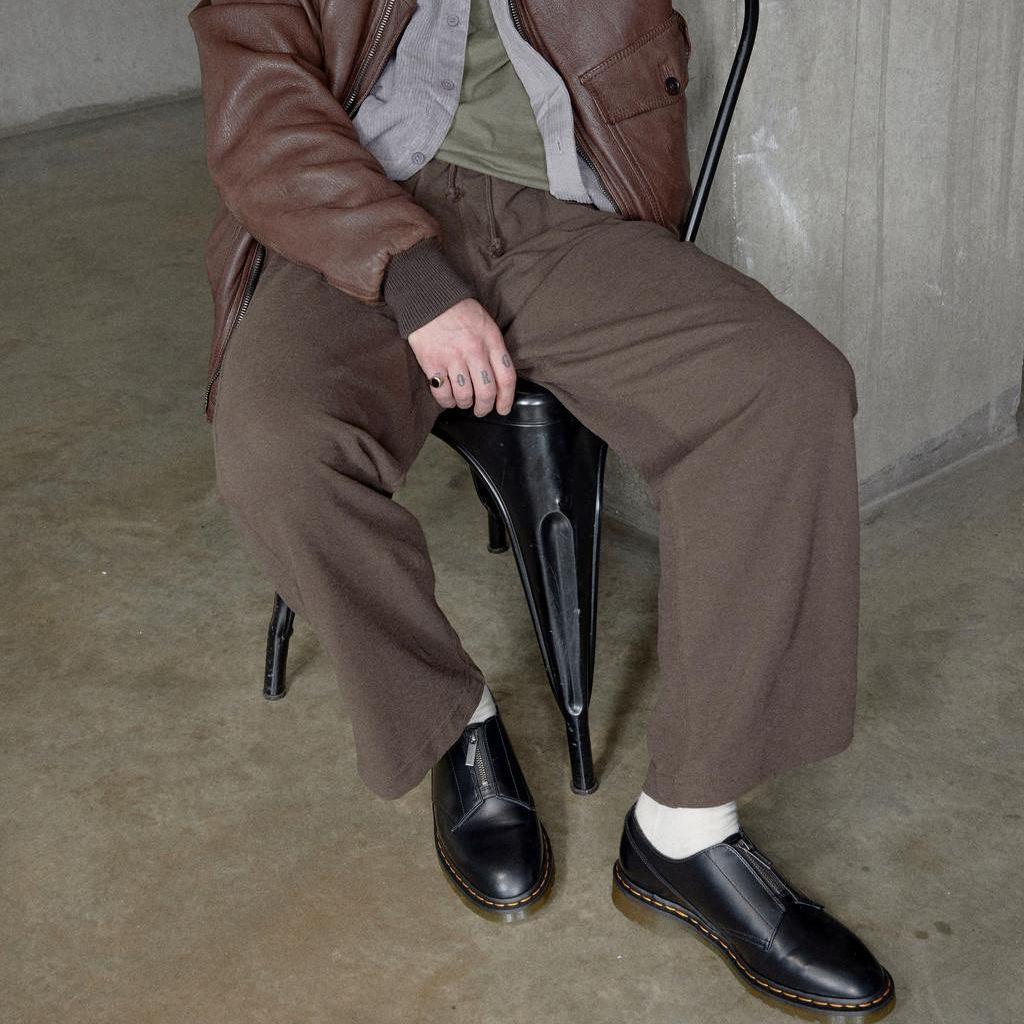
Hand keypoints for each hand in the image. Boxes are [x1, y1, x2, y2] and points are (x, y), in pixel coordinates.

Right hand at [407, 298, 516, 415]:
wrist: (428, 298)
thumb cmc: (459, 311)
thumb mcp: (486, 324)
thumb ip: (494, 349)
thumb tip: (498, 379)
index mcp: (491, 341)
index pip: (506, 377)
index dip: (507, 398)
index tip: (503, 409)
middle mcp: (474, 351)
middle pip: (486, 392)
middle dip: (485, 407)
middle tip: (481, 410)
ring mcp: (452, 358)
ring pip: (465, 396)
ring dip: (465, 404)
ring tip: (463, 401)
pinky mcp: (432, 363)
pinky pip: (442, 393)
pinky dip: (447, 401)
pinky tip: (448, 398)